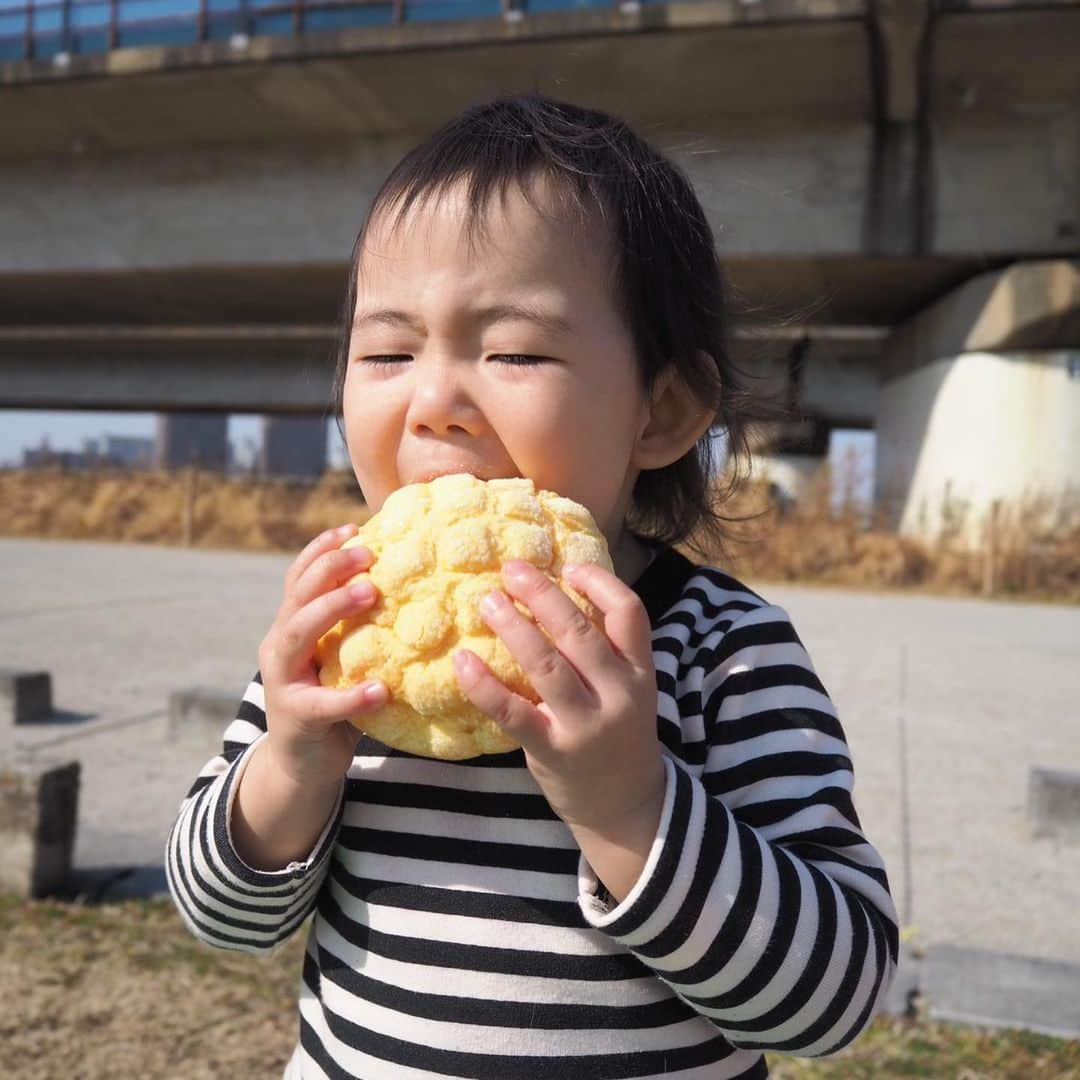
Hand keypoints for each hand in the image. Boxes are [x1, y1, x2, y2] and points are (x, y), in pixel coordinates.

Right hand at [257, 523, 386, 787]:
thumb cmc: (333, 700)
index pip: (300, 576)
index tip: (354, 528)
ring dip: (334, 609)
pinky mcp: (295, 716)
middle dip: (331, 568)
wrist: (302, 763)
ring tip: (371, 593)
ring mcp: (282, 679)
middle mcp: (280, 645)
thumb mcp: (342, 656)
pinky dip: (350, 695)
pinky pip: (322, 703)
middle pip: (299, 595)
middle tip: (368, 555)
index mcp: (292, 626)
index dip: (323, 549)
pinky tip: (379, 690)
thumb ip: (360, 628)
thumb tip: (414, 589)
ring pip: (299, 633)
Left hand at [453, 559, 665, 837]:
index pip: (629, 612)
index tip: (567, 567)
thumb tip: (556, 593)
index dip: (599, 582)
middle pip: (580, 632)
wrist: (625, 806)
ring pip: (546, 665)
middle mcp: (618, 694)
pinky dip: (484, 684)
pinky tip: (463, 660)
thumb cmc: (617, 734)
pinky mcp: (553, 750)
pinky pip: (512, 711)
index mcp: (639, 672)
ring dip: (513, 627)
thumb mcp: (628, 689)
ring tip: (487, 601)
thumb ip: (604, 651)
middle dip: (542, 594)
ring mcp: (586, 724)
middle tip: (511, 568)